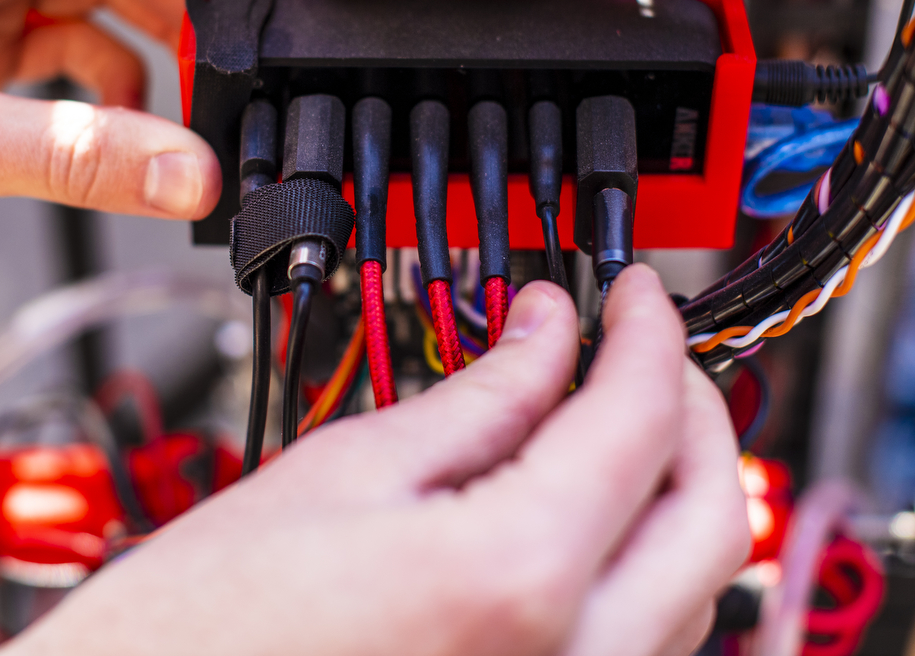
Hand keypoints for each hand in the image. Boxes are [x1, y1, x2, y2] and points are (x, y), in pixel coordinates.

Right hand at [6, 266, 749, 655]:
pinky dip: (637, 563)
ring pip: (694, 590)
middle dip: (690, 410)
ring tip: (611, 413)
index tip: (633, 293)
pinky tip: (583, 510)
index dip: (646, 334)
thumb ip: (473, 399)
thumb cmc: (202, 633)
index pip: (636, 421)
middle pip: (712, 516)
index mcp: (515, 576)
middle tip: (640, 346)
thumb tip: (542, 334)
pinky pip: (642, 642)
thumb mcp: (339, 472)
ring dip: (671, 487)